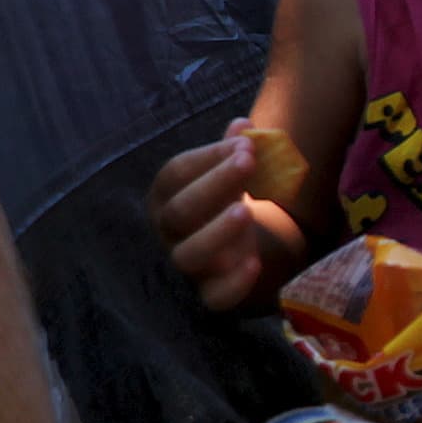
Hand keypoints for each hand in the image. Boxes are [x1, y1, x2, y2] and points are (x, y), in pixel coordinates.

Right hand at [150, 122, 274, 310]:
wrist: (237, 253)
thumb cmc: (225, 202)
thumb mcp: (229, 174)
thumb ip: (234, 151)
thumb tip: (242, 124)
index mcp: (167, 196)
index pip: (174, 174)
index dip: (207, 157)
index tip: (245, 143)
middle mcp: (169, 232)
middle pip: (178, 212)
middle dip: (213, 185)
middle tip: (248, 161)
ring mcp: (188, 265)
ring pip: (187, 256)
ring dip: (215, 233)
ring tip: (246, 211)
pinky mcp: (211, 294)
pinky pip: (214, 298)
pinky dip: (233, 285)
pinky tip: (254, 263)